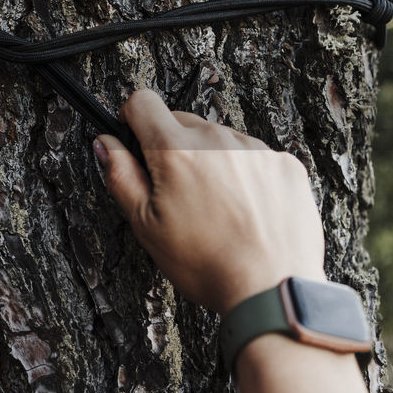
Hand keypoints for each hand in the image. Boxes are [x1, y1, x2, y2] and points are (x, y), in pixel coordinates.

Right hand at [92, 89, 325, 314]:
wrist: (271, 290)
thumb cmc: (207, 264)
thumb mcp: (146, 226)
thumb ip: (122, 176)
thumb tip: (107, 144)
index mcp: (176, 151)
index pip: (143, 101)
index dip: (132, 118)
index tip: (136, 138)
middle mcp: (217, 139)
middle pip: (182, 121)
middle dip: (172, 147)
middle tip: (177, 192)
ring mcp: (256, 149)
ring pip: (219, 138)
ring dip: (211, 160)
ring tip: (216, 207)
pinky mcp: (285, 164)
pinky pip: (255, 155)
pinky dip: (245, 174)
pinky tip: (245, 210)